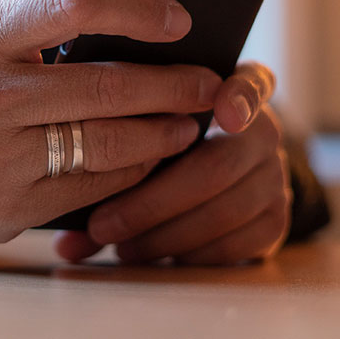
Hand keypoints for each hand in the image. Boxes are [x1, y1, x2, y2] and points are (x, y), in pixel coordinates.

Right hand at [0, 0, 223, 243]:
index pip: (73, 5)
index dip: (137, 7)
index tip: (178, 18)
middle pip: (107, 87)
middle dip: (174, 83)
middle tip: (208, 79)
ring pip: (109, 144)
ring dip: (165, 132)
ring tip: (191, 120)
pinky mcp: (8, 206)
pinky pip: (92, 186)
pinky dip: (133, 170)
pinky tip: (151, 155)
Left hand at [54, 62, 291, 264]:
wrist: (210, 173)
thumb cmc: (160, 139)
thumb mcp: (144, 125)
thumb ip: (117, 142)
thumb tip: (63, 207)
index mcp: (234, 91)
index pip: (252, 83)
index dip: (240, 97)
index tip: (222, 112)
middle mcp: (264, 130)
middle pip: (218, 164)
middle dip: (153, 201)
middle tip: (102, 225)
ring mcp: (275, 176)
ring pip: (224, 211)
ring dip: (163, 235)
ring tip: (116, 245)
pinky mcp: (276, 220)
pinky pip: (237, 245)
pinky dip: (187, 254)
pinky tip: (151, 256)